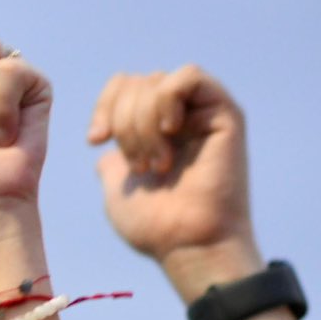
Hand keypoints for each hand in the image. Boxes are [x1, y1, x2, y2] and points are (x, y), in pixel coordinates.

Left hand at [88, 67, 256, 296]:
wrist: (188, 243)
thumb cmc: (156, 227)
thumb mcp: (119, 191)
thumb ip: (112, 166)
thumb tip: (107, 155)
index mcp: (156, 132)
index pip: (124, 86)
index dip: (104, 106)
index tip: (95, 141)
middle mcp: (181, 118)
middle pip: (136, 82)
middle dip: (124, 123)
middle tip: (139, 166)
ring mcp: (203, 113)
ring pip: (157, 80)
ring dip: (144, 122)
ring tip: (156, 162)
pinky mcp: (225, 112)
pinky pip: (187, 76)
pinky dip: (167, 100)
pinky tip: (170, 132)